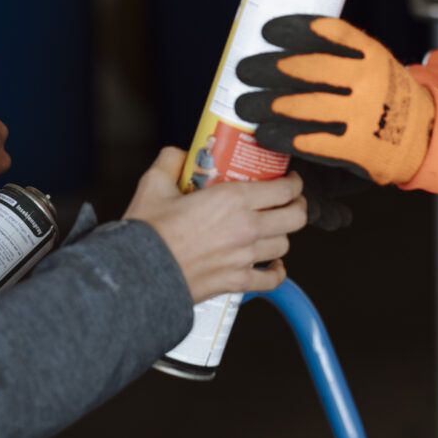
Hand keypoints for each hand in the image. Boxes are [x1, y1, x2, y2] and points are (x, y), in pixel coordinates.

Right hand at [123, 147, 307, 302]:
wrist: (140, 275)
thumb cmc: (148, 232)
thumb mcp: (154, 184)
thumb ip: (170, 161)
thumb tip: (179, 154)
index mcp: (232, 200)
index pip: (283, 189)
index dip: (293, 182)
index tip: (289, 179)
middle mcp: (246, 228)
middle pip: (295, 217)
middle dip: (297, 206)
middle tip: (289, 201)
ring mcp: (245, 258)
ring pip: (284, 245)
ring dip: (282, 235)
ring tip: (273, 228)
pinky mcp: (237, 282)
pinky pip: (272, 280)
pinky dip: (276, 272)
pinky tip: (271, 265)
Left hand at [232, 16, 434, 185]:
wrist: (423, 136)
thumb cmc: (386, 94)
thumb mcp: (375, 63)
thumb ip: (342, 53)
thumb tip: (285, 41)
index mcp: (371, 54)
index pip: (329, 33)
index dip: (294, 29)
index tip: (266, 31)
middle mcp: (369, 81)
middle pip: (311, 69)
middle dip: (270, 68)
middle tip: (245, 70)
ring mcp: (364, 115)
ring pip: (308, 106)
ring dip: (270, 105)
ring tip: (245, 105)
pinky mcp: (359, 147)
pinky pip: (315, 141)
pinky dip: (286, 138)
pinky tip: (265, 134)